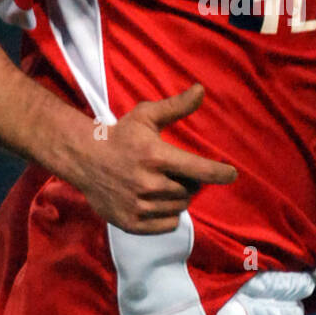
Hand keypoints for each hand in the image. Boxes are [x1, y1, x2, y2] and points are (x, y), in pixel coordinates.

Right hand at [67, 83, 237, 233]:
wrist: (83, 159)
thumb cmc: (120, 135)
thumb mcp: (146, 116)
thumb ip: (176, 106)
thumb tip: (201, 90)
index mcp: (156, 156)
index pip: (199, 169)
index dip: (219, 173)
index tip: (232, 174)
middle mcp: (149, 183)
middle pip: (190, 190)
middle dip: (187, 181)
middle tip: (170, 171)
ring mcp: (139, 205)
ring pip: (179, 207)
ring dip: (177, 197)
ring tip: (160, 184)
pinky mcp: (131, 223)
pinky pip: (167, 224)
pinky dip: (168, 215)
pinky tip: (155, 201)